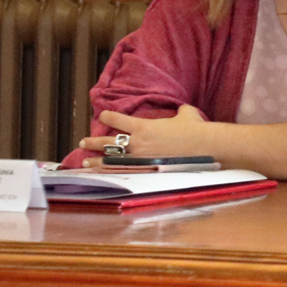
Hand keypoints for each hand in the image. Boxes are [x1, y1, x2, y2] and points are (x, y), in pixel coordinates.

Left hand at [76, 105, 211, 166]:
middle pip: (108, 141)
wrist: (204, 147)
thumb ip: (180, 113)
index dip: (109, 116)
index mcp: (144, 126)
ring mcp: (140, 158)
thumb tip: (183, 111)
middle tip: (83, 142)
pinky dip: (109, 173)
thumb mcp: (187, 114)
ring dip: (96, 160)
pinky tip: (101, 174)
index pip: (118, 120)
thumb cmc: (195, 129)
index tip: (104, 115)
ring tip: (85, 161)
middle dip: (93, 142)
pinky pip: (122, 171)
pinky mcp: (146, 170)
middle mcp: (137, 142)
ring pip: (111, 158)